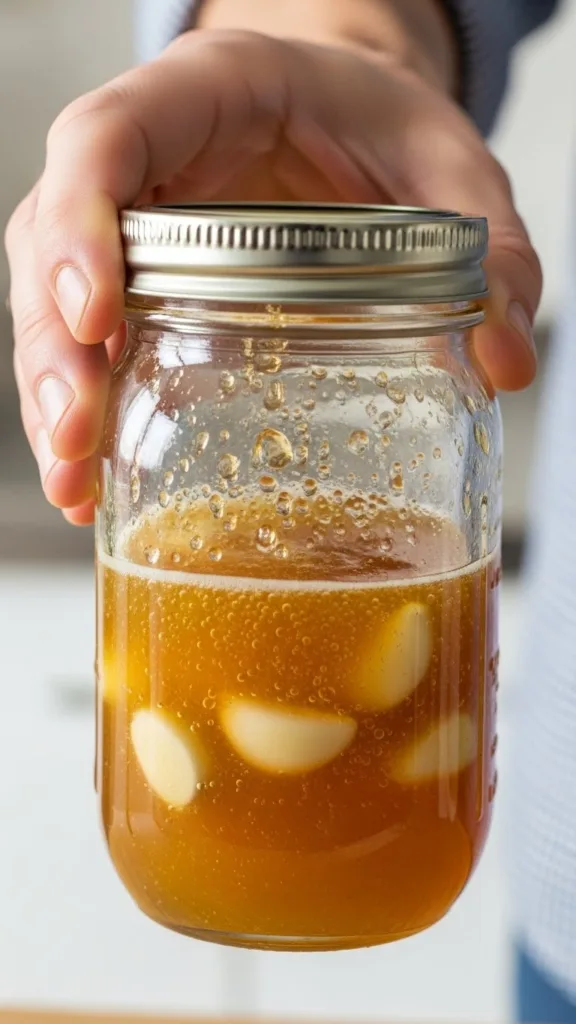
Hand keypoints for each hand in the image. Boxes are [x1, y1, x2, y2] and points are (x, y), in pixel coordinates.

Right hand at [5, 25, 541, 524]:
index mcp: (206, 93)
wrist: (349, 119)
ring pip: (50, 295)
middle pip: (51, 237)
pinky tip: (90, 469)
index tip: (100, 318)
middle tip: (79, 436)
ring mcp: (132, 222)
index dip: (83, 225)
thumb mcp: (450, 169)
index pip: (107, 139)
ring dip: (54, 390)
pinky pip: (85, 332)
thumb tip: (506, 359)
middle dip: (55, 345)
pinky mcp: (140, 278)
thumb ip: (492, 252)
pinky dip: (83, 401)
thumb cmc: (382, 126)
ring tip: (75, 480)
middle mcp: (148, 156)